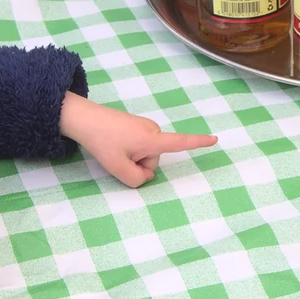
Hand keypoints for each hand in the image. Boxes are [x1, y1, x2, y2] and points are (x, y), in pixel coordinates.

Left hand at [60, 93, 216, 187]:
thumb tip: (144, 176)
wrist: (84, 119)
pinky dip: (128, 150)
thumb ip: (136, 180)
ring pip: (146, 154)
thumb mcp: (118, 168)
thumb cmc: (102, 142)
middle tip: (118, 157)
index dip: (198, 143)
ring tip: (114, 149)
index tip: (215, 139)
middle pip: (154, 159)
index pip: (180, 143)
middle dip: (139, 164)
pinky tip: (114, 144)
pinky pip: (139, 146)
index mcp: (152, 139)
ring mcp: (144, 127)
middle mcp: (153, 130)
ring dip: (132, 157)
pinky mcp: (136, 126)